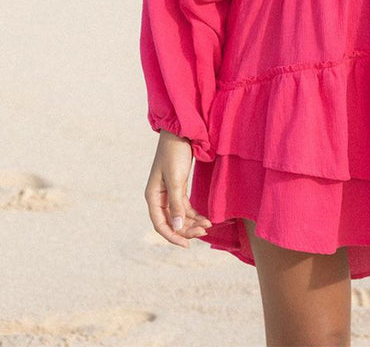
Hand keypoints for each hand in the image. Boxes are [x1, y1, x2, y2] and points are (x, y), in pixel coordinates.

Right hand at [144, 130, 212, 247]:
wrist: (181, 131)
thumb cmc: (175, 152)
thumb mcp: (176, 179)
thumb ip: (176, 204)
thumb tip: (176, 227)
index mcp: (152, 196)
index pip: (160, 224)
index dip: (173, 237)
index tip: (187, 245)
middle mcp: (159, 197)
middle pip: (171, 222)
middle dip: (187, 229)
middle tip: (205, 231)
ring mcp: (169, 192)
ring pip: (179, 215)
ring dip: (192, 222)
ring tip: (208, 225)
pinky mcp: (179, 186)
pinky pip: (185, 206)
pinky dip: (194, 213)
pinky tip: (206, 218)